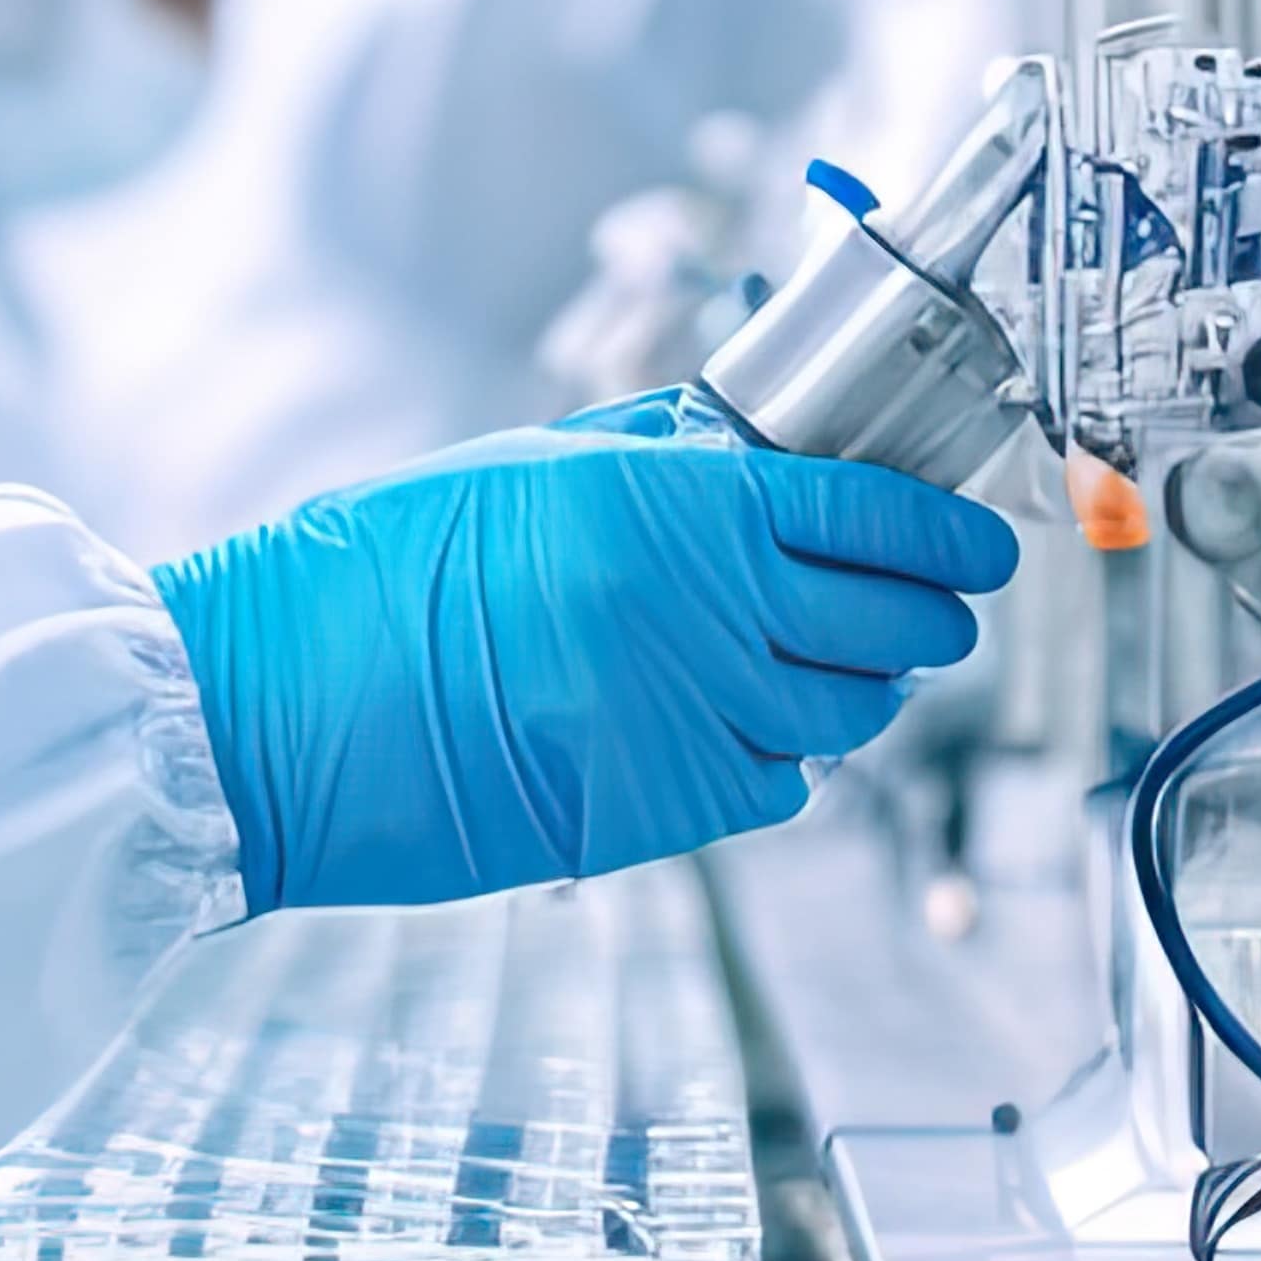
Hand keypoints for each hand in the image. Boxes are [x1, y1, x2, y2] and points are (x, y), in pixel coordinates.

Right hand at [152, 408, 1014, 911]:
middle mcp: (701, 611)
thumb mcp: (524, 470)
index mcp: (673, 505)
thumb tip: (759, 451)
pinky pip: (780, 784)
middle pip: (886, 620)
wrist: (280, 707)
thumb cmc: (378, 570)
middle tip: (932, 605)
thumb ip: (655, 460)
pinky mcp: (659, 809)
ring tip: (849, 668)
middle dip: (930, 611)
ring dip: (868, 687)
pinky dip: (790, 756)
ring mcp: (687, 718)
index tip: (980, 543)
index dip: (947, 532)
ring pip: (848, 712)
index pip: (869, 515)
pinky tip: (756, 728)